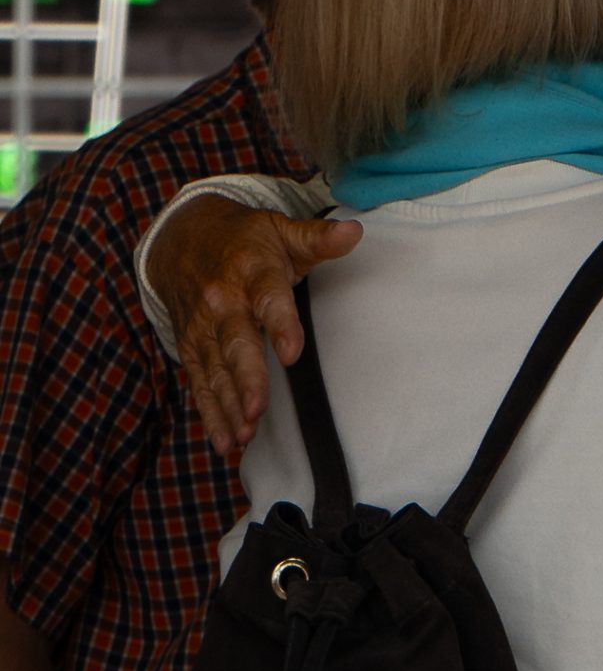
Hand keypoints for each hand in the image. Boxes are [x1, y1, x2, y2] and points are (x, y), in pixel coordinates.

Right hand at [148, 194, 361, 456]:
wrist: (181, 237)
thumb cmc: (245, 239)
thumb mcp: (281, 229)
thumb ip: (317, 237)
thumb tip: (354, 231)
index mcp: (252, 270)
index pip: (268, 298)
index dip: (280, 325)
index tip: (292, 352)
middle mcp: (223, 301)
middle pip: (235, 343)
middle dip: (246, 378)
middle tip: (258, 409)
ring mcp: (203, 327)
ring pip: (215, 370)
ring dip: (228, 404)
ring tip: (244, 434)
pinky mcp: (191, 347)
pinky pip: (200, 383)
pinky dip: (211, 414)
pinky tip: (226, 441)